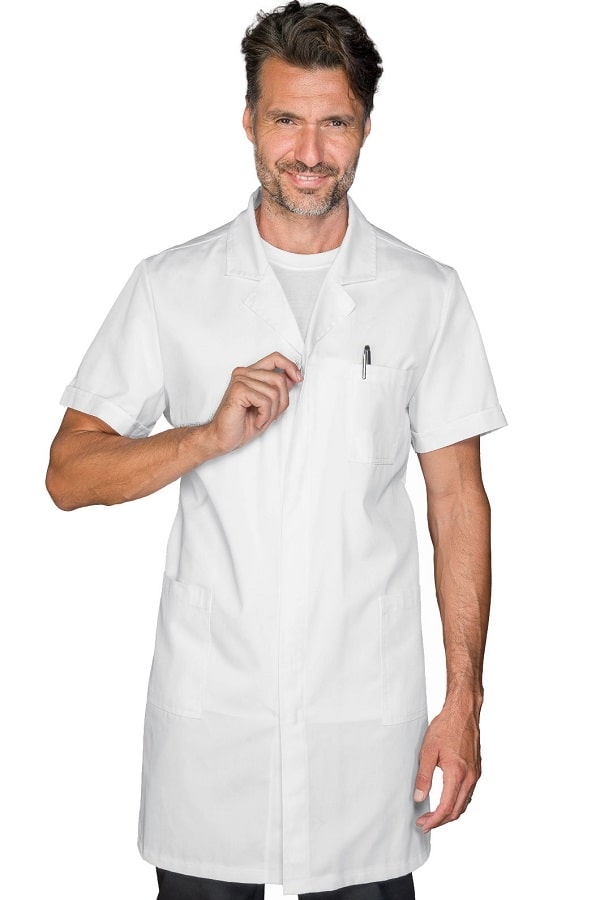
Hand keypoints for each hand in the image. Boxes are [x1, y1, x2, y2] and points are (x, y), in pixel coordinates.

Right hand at [207, 351, 302, 454]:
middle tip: (272, 416)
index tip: (298, 379)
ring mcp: (240, 380)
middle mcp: (244, 373)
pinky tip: (257, 421)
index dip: (290, 366)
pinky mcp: (238, 390)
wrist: (223, 438)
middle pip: (279, 379)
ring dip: (272, 412)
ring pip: (274, 392)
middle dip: (282, 402)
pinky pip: (265, 400)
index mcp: (251, 373)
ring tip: (262, 420)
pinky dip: (265, 415)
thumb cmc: (242, 424)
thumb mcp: (268, 406)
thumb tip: (293, 378)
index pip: (275, 358)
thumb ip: (277, 390)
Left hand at [413, 700, 480, 833]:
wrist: (463, 712)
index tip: (423, 824)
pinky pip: (469, 793)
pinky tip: (447, 800)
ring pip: (464, 804)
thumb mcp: (428, 751)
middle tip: (425, 822)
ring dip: (450, 813)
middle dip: (440, 821)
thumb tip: (419, 797)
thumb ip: (423, 776)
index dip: (434, 820)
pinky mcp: (477, 770)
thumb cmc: (446, 727)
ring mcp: (475, 774)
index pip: (446, 808)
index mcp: (457, 774)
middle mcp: (469, 777)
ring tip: (434, 815)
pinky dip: (458, 802)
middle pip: (457, 811)